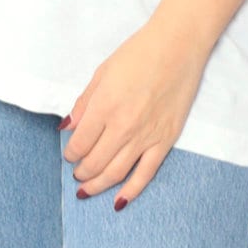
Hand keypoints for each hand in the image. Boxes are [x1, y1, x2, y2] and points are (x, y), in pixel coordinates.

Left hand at [61, 18, 209, 208]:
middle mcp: (123, 126)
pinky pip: (146, 173)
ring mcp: (146, 136)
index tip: (70, 153)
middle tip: (77, 173)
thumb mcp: (102, 73)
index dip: (71, 153)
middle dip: (81, 172)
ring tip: (88, 188)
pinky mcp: (166, 140)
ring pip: (116, 173)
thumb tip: (69, 127)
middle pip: (95, 162)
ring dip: (98, 184)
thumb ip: (84, 103)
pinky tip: (118, 201)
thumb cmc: (138, 53)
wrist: (178, 45)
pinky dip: (131, 191)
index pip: (80, 143)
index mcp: (104, 107)